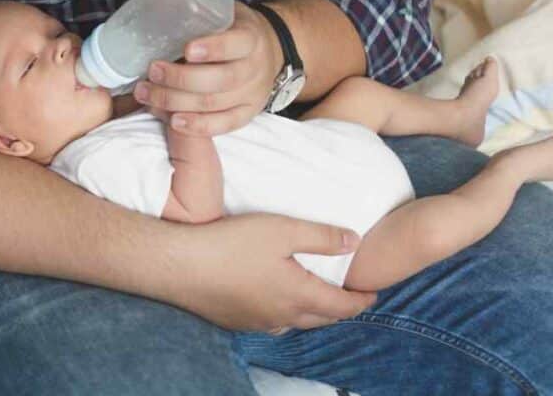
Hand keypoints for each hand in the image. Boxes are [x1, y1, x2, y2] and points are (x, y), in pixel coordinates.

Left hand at [133, 0, 283, 136]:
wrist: (271, 52)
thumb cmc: (235, 29)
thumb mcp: (223, 9)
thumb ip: (190, 1)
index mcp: (251, 37)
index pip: (236, 44)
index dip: (213, 48)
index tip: (186, 49)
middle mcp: (254, 69)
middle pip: (220, 80)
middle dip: (181, 79)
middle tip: (151, 71)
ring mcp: (252, 95)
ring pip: (215, 104)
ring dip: (176, 102)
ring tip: (146, 94)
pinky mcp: (246, 114)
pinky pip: (223, 125)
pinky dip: (198, 126)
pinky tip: (173, 121)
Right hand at [165, 213, 376, 331]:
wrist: (178, 265)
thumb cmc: (231, 243)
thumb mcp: (283, 229)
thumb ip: (322, 237)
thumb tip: (355, 242)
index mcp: (298, 295)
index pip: (342, 306)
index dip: (361, 300)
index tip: (373, 293)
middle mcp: (281, 316)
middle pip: (320, 319)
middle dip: (339, 309)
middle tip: (350, 298)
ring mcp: (255, 322)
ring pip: (294, 323)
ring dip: (311, 313)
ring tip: (315, 298)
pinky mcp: (233, 320)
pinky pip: (269, 322)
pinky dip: (283, 313)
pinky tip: (274, 300)